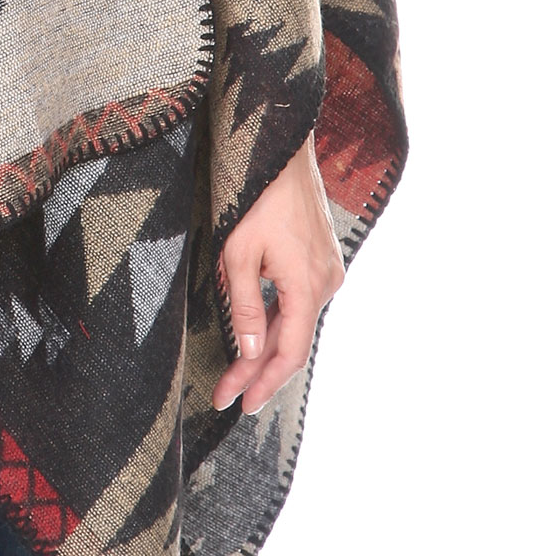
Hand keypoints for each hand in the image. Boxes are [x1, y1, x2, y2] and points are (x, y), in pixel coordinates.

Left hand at [211, 133, 343, 415]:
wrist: (284, 152)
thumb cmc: (256, 197)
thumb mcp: (238, 253)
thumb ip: (243, 305)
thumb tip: (248, 353)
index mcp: (308, 286)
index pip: (288, 353)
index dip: (262, 382)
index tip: (237, 404)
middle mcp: (326, 284)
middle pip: (292, 343)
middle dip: (258, 372)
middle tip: (227, 396)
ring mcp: (328, 271)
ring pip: (296, 324)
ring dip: (266, 348)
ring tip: (236, 373)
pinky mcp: (322, 260)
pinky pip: (300, 303)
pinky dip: (278, 322)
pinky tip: (257, 335)